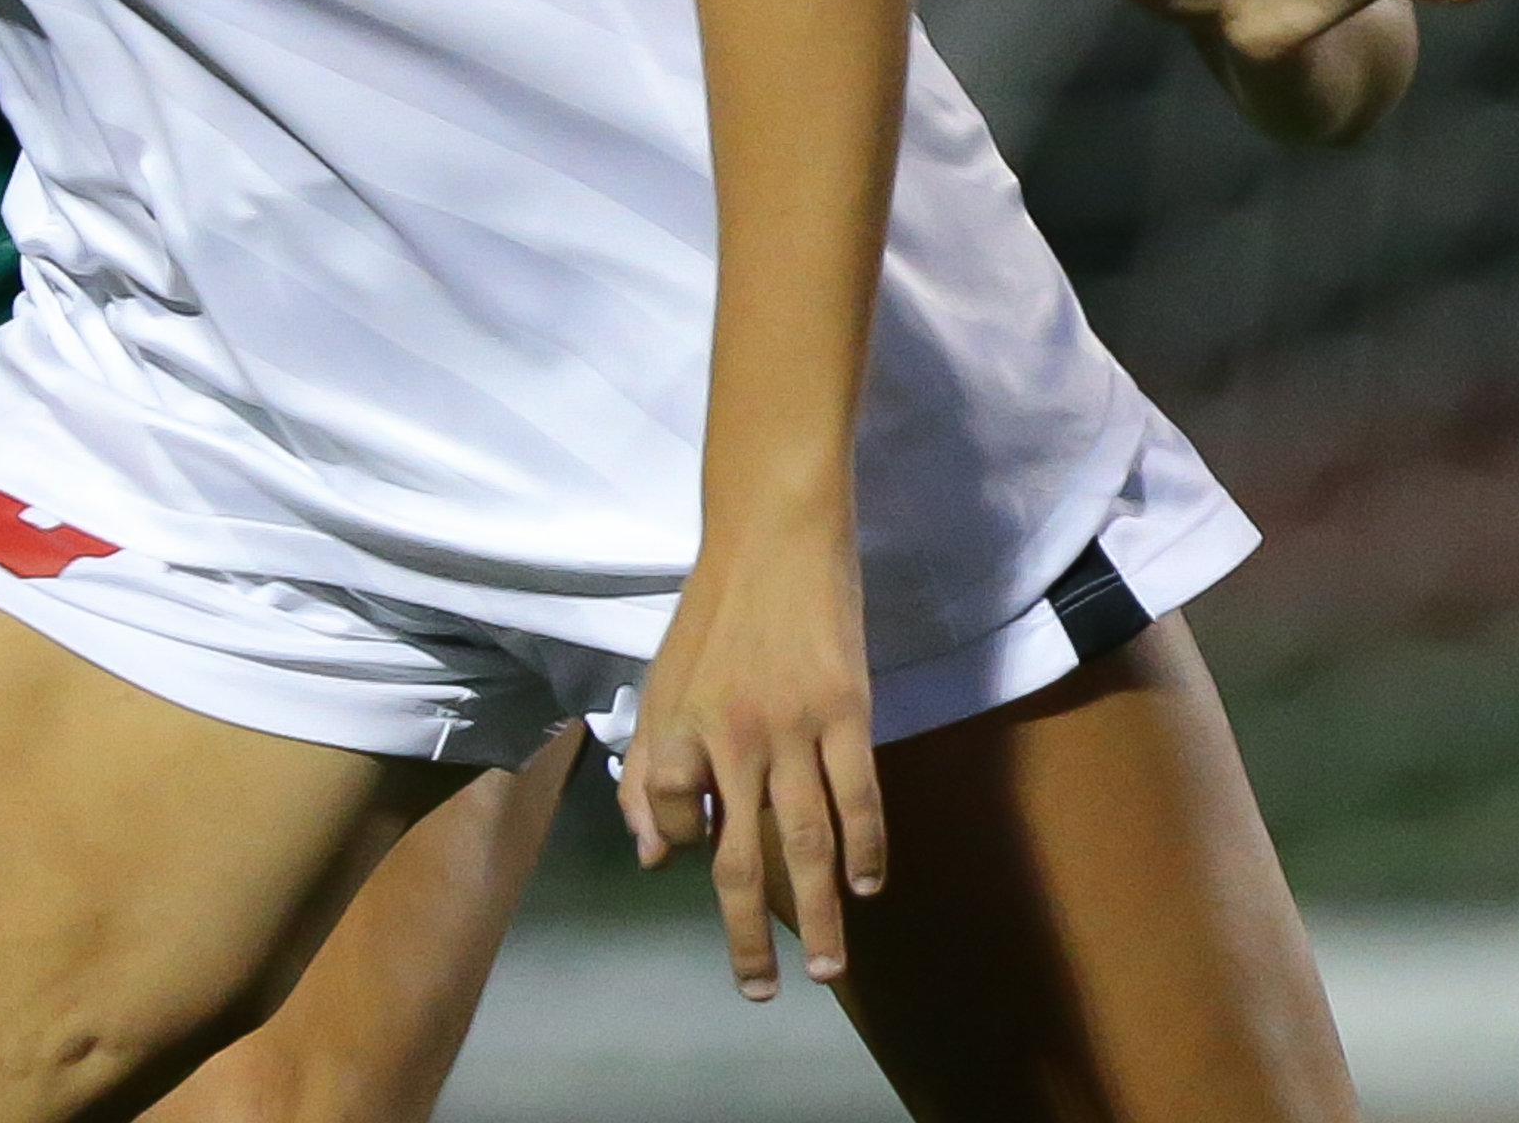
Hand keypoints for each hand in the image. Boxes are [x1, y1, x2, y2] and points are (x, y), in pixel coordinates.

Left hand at [616, 512, 882, 999]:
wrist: (772, 527)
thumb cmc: (715, 605)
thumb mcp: (663, 676)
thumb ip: (650, 765)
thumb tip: (653, 858)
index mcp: (678, 723)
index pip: (668, 815)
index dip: (680, 839)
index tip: (704, 852)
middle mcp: (729, 734)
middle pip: (738, 857)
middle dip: (748, 934)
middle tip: (763, 991)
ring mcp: (792, 723)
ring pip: (807, 840)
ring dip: (817, 911)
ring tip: (825, 967)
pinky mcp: (845, 707)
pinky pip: (859, 794)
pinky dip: (867, 847)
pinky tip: (868, 885)